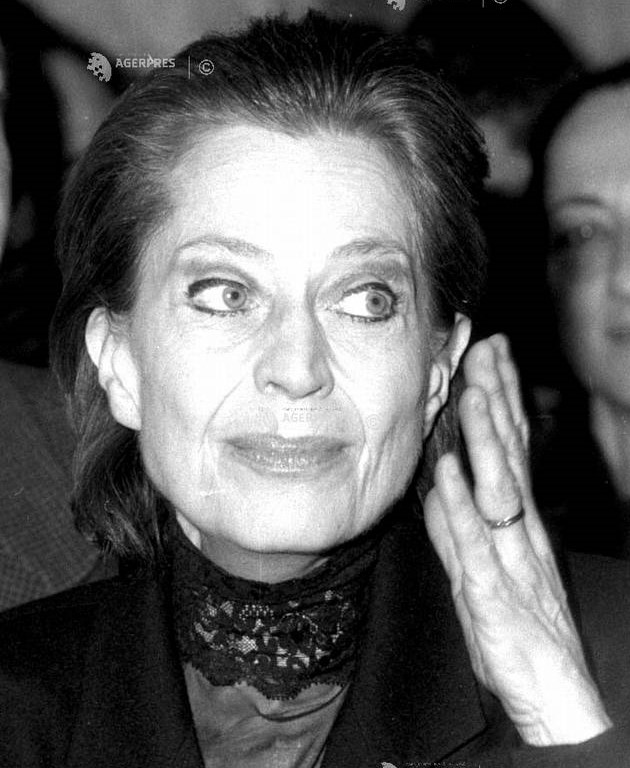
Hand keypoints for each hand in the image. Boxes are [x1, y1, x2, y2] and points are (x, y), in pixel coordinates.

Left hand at [424, 334, 610, 745]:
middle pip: (510, 455)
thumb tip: (438, 488)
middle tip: (488, 351)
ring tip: (476, 394)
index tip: (489, 359)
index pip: (510, 451)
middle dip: (499, 400)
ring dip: (487, 441)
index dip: (501, 403)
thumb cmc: (516, 630)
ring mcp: (510, 560)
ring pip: (499, 489)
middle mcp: (520, 532)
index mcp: (517, 524)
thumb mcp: (482, 571)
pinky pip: (476, 547)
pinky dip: (462, 509)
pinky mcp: (494, 597)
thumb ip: (459, 530)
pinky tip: (450, 477)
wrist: (551, 694)